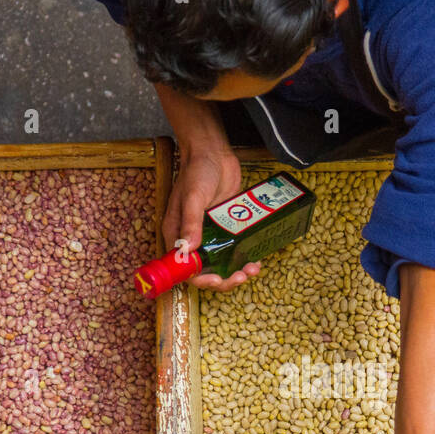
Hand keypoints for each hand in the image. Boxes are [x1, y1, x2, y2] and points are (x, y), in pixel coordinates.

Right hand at [163, 144, 259, 291]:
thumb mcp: (193, 197)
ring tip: (252, 268)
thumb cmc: (197, 171)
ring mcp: (211, 236)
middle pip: (206, 272)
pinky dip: (245, 258)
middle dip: (224, 280)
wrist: (214, 153)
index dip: (200, 279)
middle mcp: (193, 239)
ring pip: (223, 264)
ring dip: (237, 272)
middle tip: (241, 276)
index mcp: (177, 234)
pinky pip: (234, 251)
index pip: (184, 269)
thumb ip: (191, 222)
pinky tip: (256, 259)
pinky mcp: (226, 229)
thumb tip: (189, 248)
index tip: (216, 280)